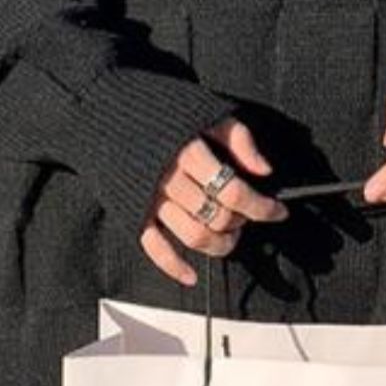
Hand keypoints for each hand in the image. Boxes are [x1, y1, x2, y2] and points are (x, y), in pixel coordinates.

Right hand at [139, 116, 288, 286]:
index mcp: (189, 152)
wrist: (108, 110)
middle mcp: (169, 178)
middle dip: (241, 222)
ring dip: (219, 245)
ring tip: (229, 237)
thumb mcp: (206, 112)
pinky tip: (191, 275)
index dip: (262, 206)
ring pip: (193, 236)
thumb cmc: (159, 110)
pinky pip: (154, 248)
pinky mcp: (134, 213)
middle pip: (218, 216)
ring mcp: (150, 199)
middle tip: (248, 216)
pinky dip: (173, 266)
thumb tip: (264, 169)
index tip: (277, 211)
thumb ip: (238, 138)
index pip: (235, 191)